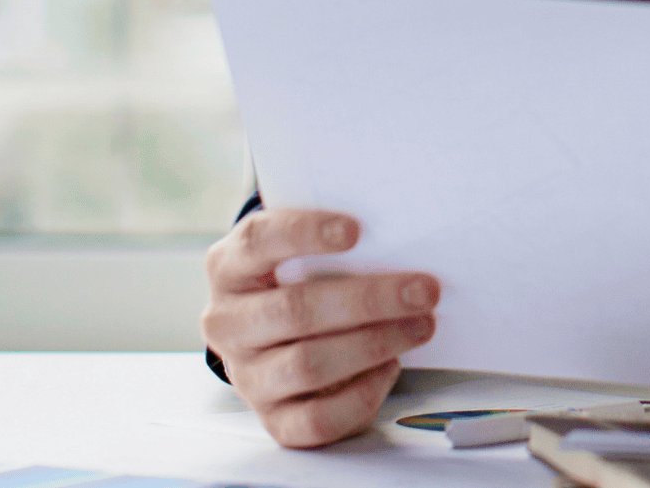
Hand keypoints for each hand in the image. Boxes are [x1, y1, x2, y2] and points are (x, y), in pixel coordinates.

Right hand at [200, 208, 440, 447]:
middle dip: (368, 299)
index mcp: (228, 268)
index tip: (355, 230)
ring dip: (375, 343)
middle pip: (293, 310)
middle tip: (422, 290)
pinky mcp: (273, 420)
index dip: (303, 233)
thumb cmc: (302, 283)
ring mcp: (247, 376)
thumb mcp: (301, 253)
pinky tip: (389, 367)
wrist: (280, 340)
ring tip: (420, 325)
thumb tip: (396, 241)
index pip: (256, 242)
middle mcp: (227, 324)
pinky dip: (363, 393)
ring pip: (308, 365)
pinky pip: (318, 418)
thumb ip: (333, 245)